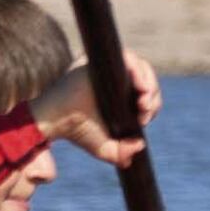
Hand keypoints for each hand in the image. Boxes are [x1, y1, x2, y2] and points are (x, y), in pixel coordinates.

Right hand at [36, 57, 161, 160]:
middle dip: (152, 96)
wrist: (57, 121)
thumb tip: (140, 145)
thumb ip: (123, 152)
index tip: (143, 119)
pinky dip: (138, 71)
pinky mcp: (100, 60)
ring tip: (143, 103)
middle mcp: (115, 78)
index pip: (146, 92)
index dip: (152, 104)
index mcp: (120, 94)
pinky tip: (140, 88)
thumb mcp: (105, 148)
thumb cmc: (76, 131)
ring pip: (141, 66)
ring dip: (149, 84)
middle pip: (147, 78)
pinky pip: (127, 58)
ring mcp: (107, 68)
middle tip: (144, 111)